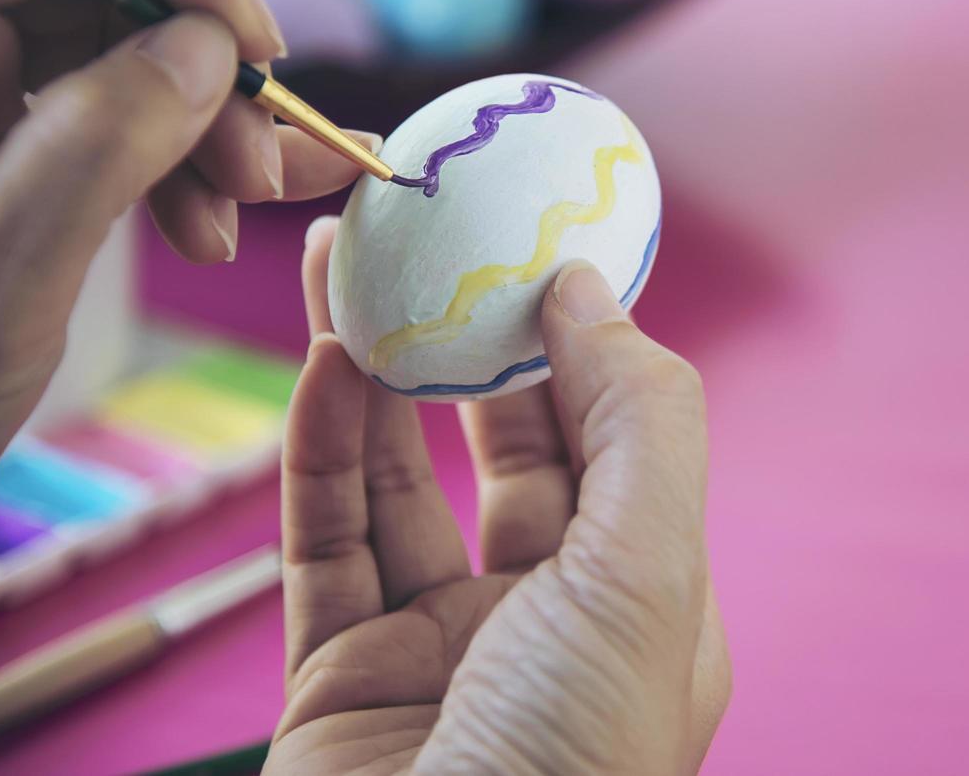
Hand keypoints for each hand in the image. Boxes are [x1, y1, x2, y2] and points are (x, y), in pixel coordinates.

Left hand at [0, 0, 377, 535]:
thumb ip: (94, 152)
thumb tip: (205, 48)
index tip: (250, 47)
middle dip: (200, 55)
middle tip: (254, 174)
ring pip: (123, 33)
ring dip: (202, 119)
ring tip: (227, 224)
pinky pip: (113, 100)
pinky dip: (181, 151)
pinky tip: (223, 215)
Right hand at [267, 217, 730, 773]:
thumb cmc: (572, 768)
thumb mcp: (646, 579)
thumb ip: (639, 424)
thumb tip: (594, 296)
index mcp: (641, 603)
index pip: (612, 440)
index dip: (577, 341)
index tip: (534, 247)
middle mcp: (544, 622)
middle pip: (502, 449)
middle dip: (464, 345)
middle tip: (428, 245)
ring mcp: (438, 649)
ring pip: (400, 484)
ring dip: (374, 376)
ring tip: (346, 273)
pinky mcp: (340, 677)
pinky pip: (329, 542)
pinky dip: (322, 453)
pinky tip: (324, 369)